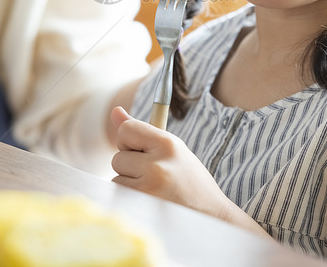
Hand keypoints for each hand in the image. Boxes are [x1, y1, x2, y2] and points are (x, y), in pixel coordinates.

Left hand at [109, 106, 236, 220]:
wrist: (211, 215)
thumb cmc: (188, 179)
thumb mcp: (171, 149)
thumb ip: (142, 132)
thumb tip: (115, 111)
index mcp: (168, 144)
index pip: (126, 129)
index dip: (128, 140)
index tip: (140, 150)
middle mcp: (157, 165)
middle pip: (117, 157)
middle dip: (129, 165)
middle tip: (153, 173)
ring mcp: (149, 189)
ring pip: (116, 178)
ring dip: (129, 183)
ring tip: (154, 188)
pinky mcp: (143, 207)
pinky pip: (119, 195)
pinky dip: (129, 197)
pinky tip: (149, 200)